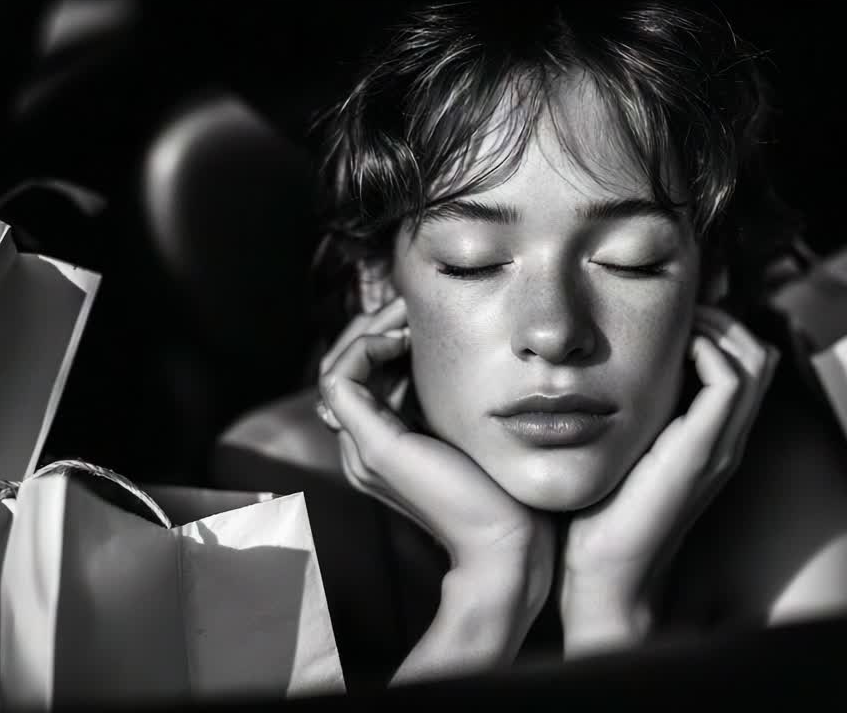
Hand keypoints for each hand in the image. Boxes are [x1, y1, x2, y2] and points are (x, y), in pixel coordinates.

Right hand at [318, 297, 553, 682]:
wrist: (509, 543)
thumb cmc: (507, 490)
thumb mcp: (475, 429)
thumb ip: (456, 401)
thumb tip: (466, 354)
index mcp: (384, 446)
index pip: (361, 376)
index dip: (383, 337)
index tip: (422, 316)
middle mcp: (363, 449)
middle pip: (343, 368)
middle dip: (372, 326)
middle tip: (409, 304)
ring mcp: (362, 450)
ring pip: (336, 368)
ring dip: (368, 330)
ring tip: (407, 315)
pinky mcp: (374, 447)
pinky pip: (341, 381)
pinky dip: (366, 348)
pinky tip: (405, 339)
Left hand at [559, 306, 775, 655]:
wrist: (604, 572)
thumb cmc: (599, 512)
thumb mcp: (622, 446)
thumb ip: (631, 411)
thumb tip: (604, 366)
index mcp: (711, 438)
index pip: (744, 362)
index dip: (716, 326)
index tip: (670, 318)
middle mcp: (726, 439)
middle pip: (759, 353)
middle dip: (721, 318)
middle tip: (676, 313)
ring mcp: (721, 447)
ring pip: (754, 359)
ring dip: (716, 327)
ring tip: (675, 326)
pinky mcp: (704, 453)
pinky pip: (728, 381)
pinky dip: (704, 351)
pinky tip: (666, 354)